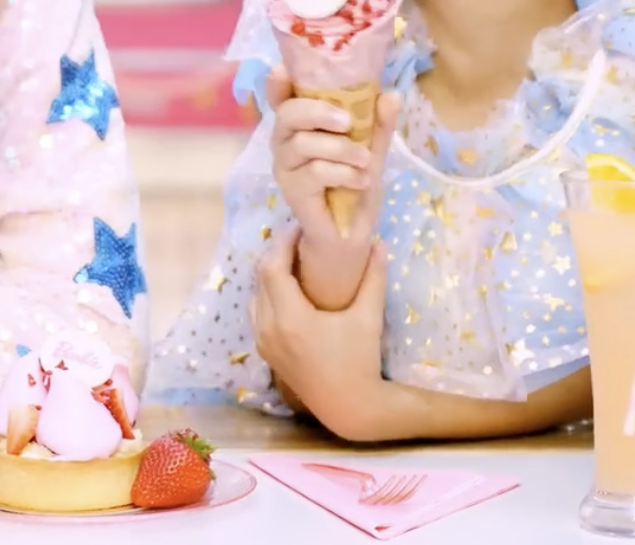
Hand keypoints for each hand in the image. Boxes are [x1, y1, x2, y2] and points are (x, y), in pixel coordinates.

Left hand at [252, 226, 389, 439]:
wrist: (349, 406)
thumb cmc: (360, 360)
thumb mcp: (368, 317)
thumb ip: (373, 278)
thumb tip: (378, 244)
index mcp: (290, 318)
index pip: (272, 267)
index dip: (282, 242)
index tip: (300, 228)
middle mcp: (269, 328)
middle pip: (260, 278)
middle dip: (276, 254)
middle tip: (298, 240)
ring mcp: (263, 341)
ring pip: (255, 295)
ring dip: (270, 275)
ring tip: (294, 261)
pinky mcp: (265, 351)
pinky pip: (258, 312)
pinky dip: (268, 295)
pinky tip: (289, 290)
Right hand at [266, 69, 398, 246]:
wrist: (351, 231)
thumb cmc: (354, 182)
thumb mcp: (372, 148)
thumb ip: (378, 124)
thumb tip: (392, 95)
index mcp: (301, 125)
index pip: (281, 98)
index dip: (276, 84)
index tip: (281, 69)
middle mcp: (285, 141)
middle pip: (288, 114)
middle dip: (318, 112)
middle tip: (349, 122)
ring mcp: (285, 167)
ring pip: (303, 143)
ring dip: (340, 149)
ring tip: (366, 160)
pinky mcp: (292, 191)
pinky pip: (314, 171)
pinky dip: (342, 173)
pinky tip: (360, 181)